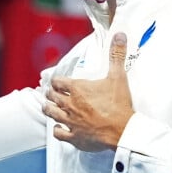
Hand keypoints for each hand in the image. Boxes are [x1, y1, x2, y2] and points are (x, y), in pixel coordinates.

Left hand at [43, 32, 134, 151]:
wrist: (123, 130)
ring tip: (47, 106)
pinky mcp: (74, 137)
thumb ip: (117, 55)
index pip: (58, 82)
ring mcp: (71, 121)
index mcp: (78, 89)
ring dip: (49, 109)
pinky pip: (59, 133)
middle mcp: (70, 104)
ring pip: (52, 113)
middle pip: (53, 97)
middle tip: (51, 93)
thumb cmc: (119, 104)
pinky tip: (59, 127)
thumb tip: (119, 35)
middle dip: (51, 94)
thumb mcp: (118, 76)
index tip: (57, 82)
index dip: (56, 81)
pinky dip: (57, 129)